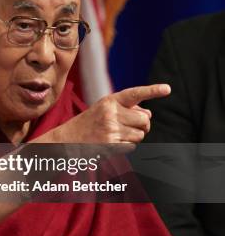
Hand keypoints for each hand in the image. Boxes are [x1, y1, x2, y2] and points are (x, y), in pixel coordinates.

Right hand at [48, 84, 170, 143]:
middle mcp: (111, 113)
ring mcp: (111, 129)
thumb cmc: (89, 123)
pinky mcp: (111, 145)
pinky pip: (132, 146)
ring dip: (134, 137)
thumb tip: (149, 114)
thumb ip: (126, 108)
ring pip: (140, 134)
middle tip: (131, 126)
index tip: (167, 89)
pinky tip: (113, 143)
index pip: (135, 94)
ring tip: (117, 135)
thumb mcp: (104, 109)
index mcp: (110, 100)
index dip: (152, 91)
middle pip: (144, 119)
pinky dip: (127, 146)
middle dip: (143, 125)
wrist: (67, 139)